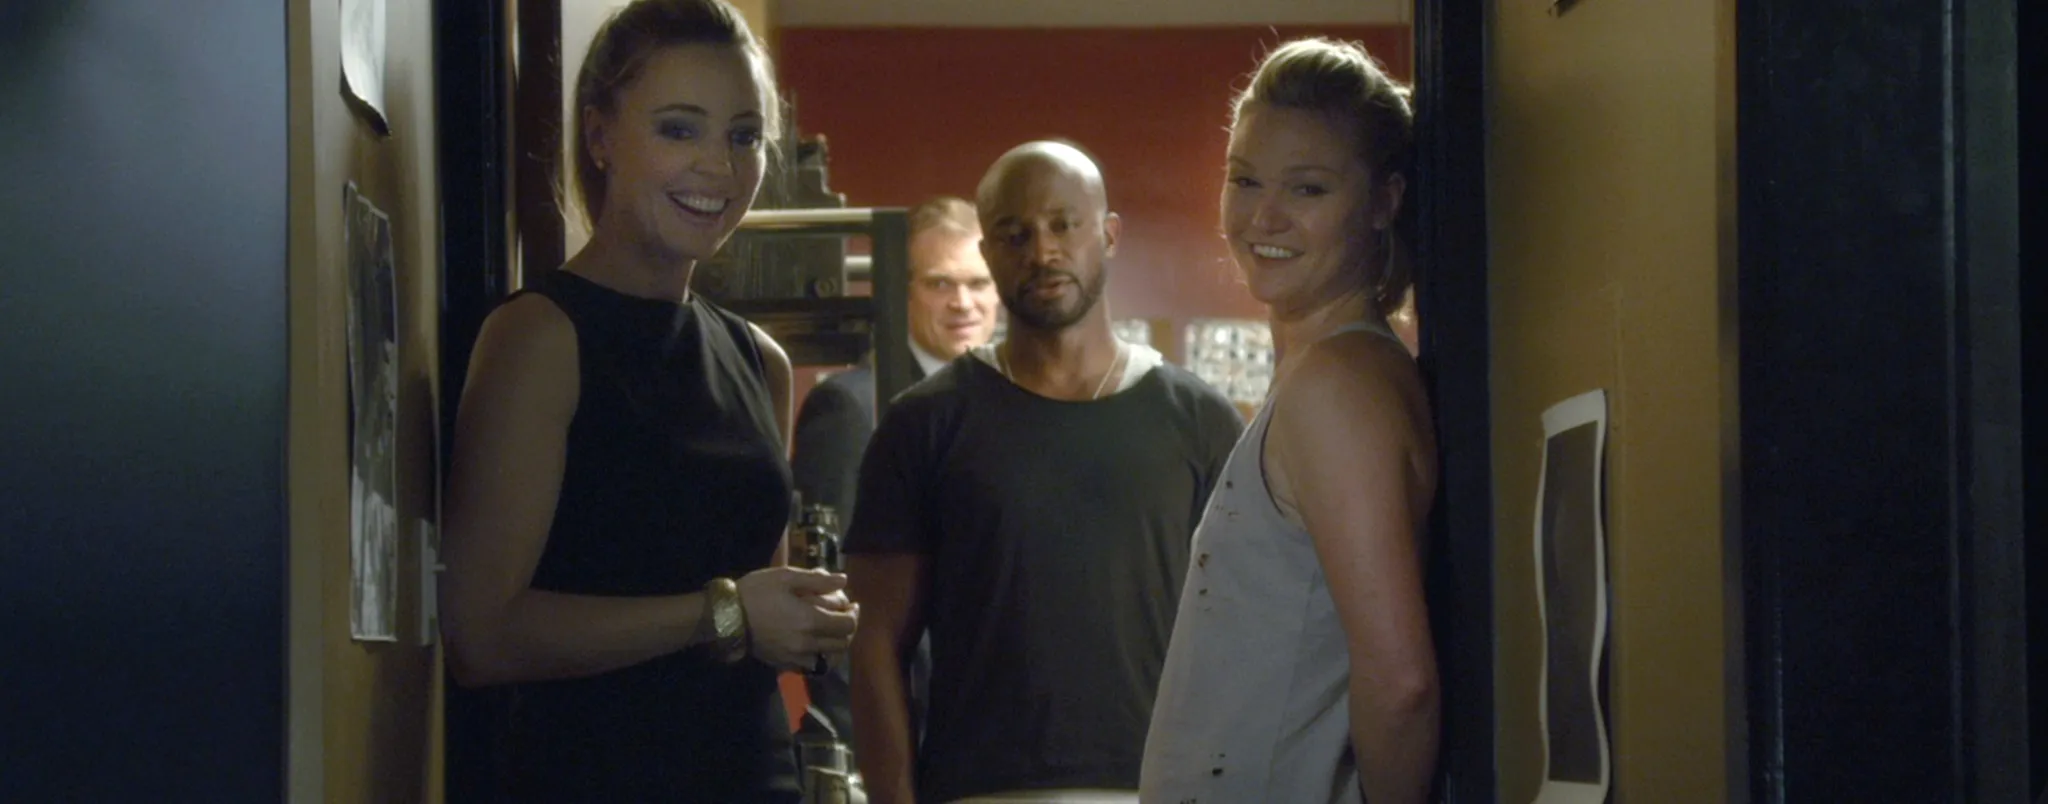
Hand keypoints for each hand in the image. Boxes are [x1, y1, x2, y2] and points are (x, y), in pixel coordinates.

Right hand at [735, 567, 859, 670]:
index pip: (847, 625)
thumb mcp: (785, 577)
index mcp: (810, 620)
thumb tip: (844, 580)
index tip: (852, 604)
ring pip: (830, 657)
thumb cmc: (756, 592)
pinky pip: (812, 665)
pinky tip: (815, 642)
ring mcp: (796, 657)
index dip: (854, 614)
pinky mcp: (785, 664)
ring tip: (831, 629)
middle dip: (848, 628)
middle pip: (843, 643)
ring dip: (837, 643)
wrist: (726, 617)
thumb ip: (818, 580)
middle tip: (843, 615)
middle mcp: (807, 643)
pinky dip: (820, 656)